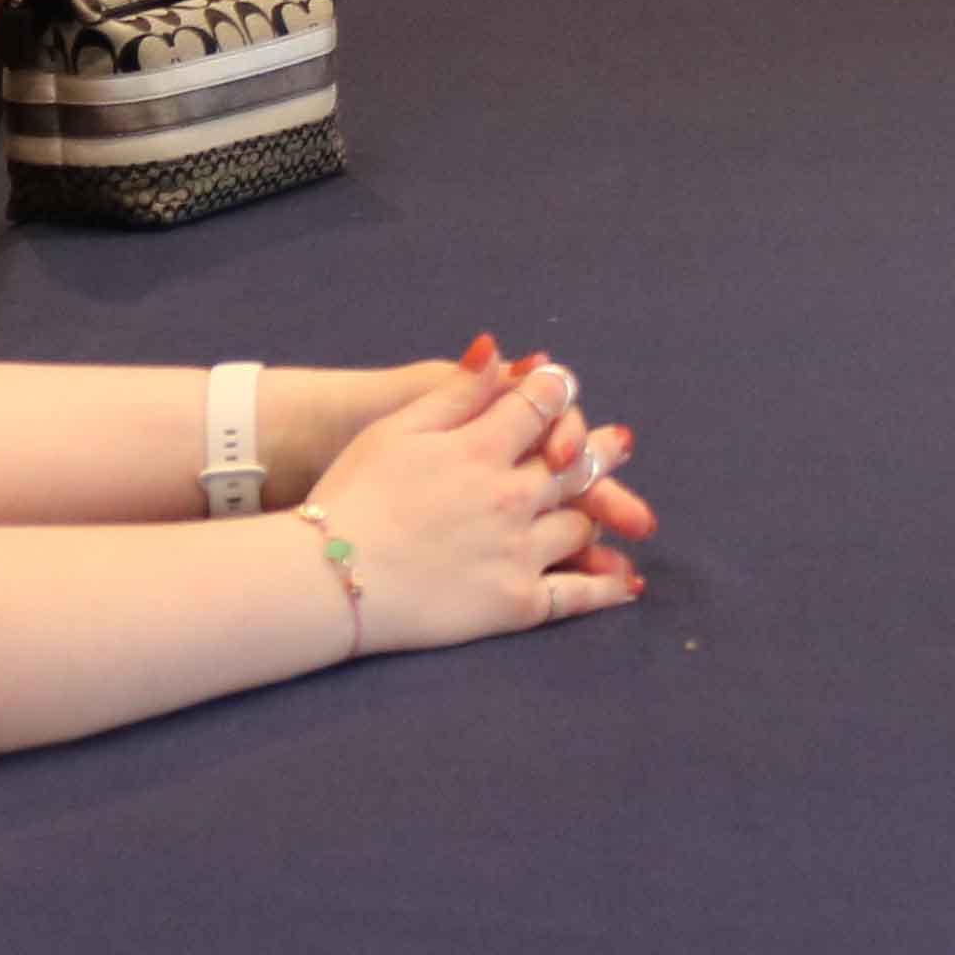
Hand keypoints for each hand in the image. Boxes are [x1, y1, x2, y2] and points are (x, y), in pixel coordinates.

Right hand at [299, 344, 647, 651]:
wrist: (328, 580)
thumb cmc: (352, 497)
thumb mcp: (396, 430)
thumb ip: (457, 394)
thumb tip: (499, 351)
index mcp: (482, 448)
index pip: (542, 405)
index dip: (557, 390)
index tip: (561, 389)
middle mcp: (513, 496)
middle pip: (576, 463)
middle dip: (598, 448)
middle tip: (618, 443)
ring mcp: (520, 551)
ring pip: (581, 524)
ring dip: (598, 512)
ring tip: (614, 512)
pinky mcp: (516, 603)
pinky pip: (575, 594)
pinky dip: (606, 588)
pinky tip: (626, 582)